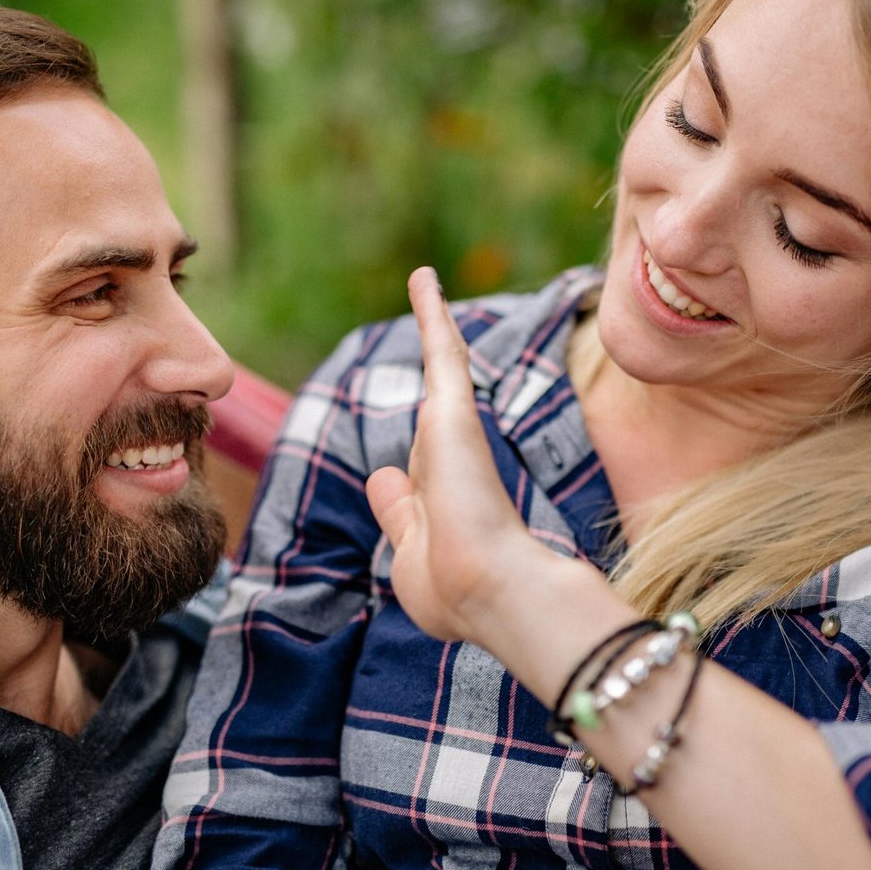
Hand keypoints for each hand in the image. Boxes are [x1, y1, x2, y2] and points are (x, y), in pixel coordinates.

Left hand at [366, 268, 553, 644]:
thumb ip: (397, 512)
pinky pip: (441, 349)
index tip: (410, 448)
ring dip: (433, 322)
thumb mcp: (409, 552)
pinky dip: (430, 313)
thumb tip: (382, 475)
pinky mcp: (455, 410)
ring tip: (423, 284)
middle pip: (438, 400)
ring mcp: (455, 431)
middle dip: (437, 363)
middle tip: (431, 321)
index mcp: (440, 497)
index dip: (417, 456)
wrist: (488, 590)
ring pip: (443, 361)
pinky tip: (421, 279)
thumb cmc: (450, 589)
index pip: (423, 463)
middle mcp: (451, 457)